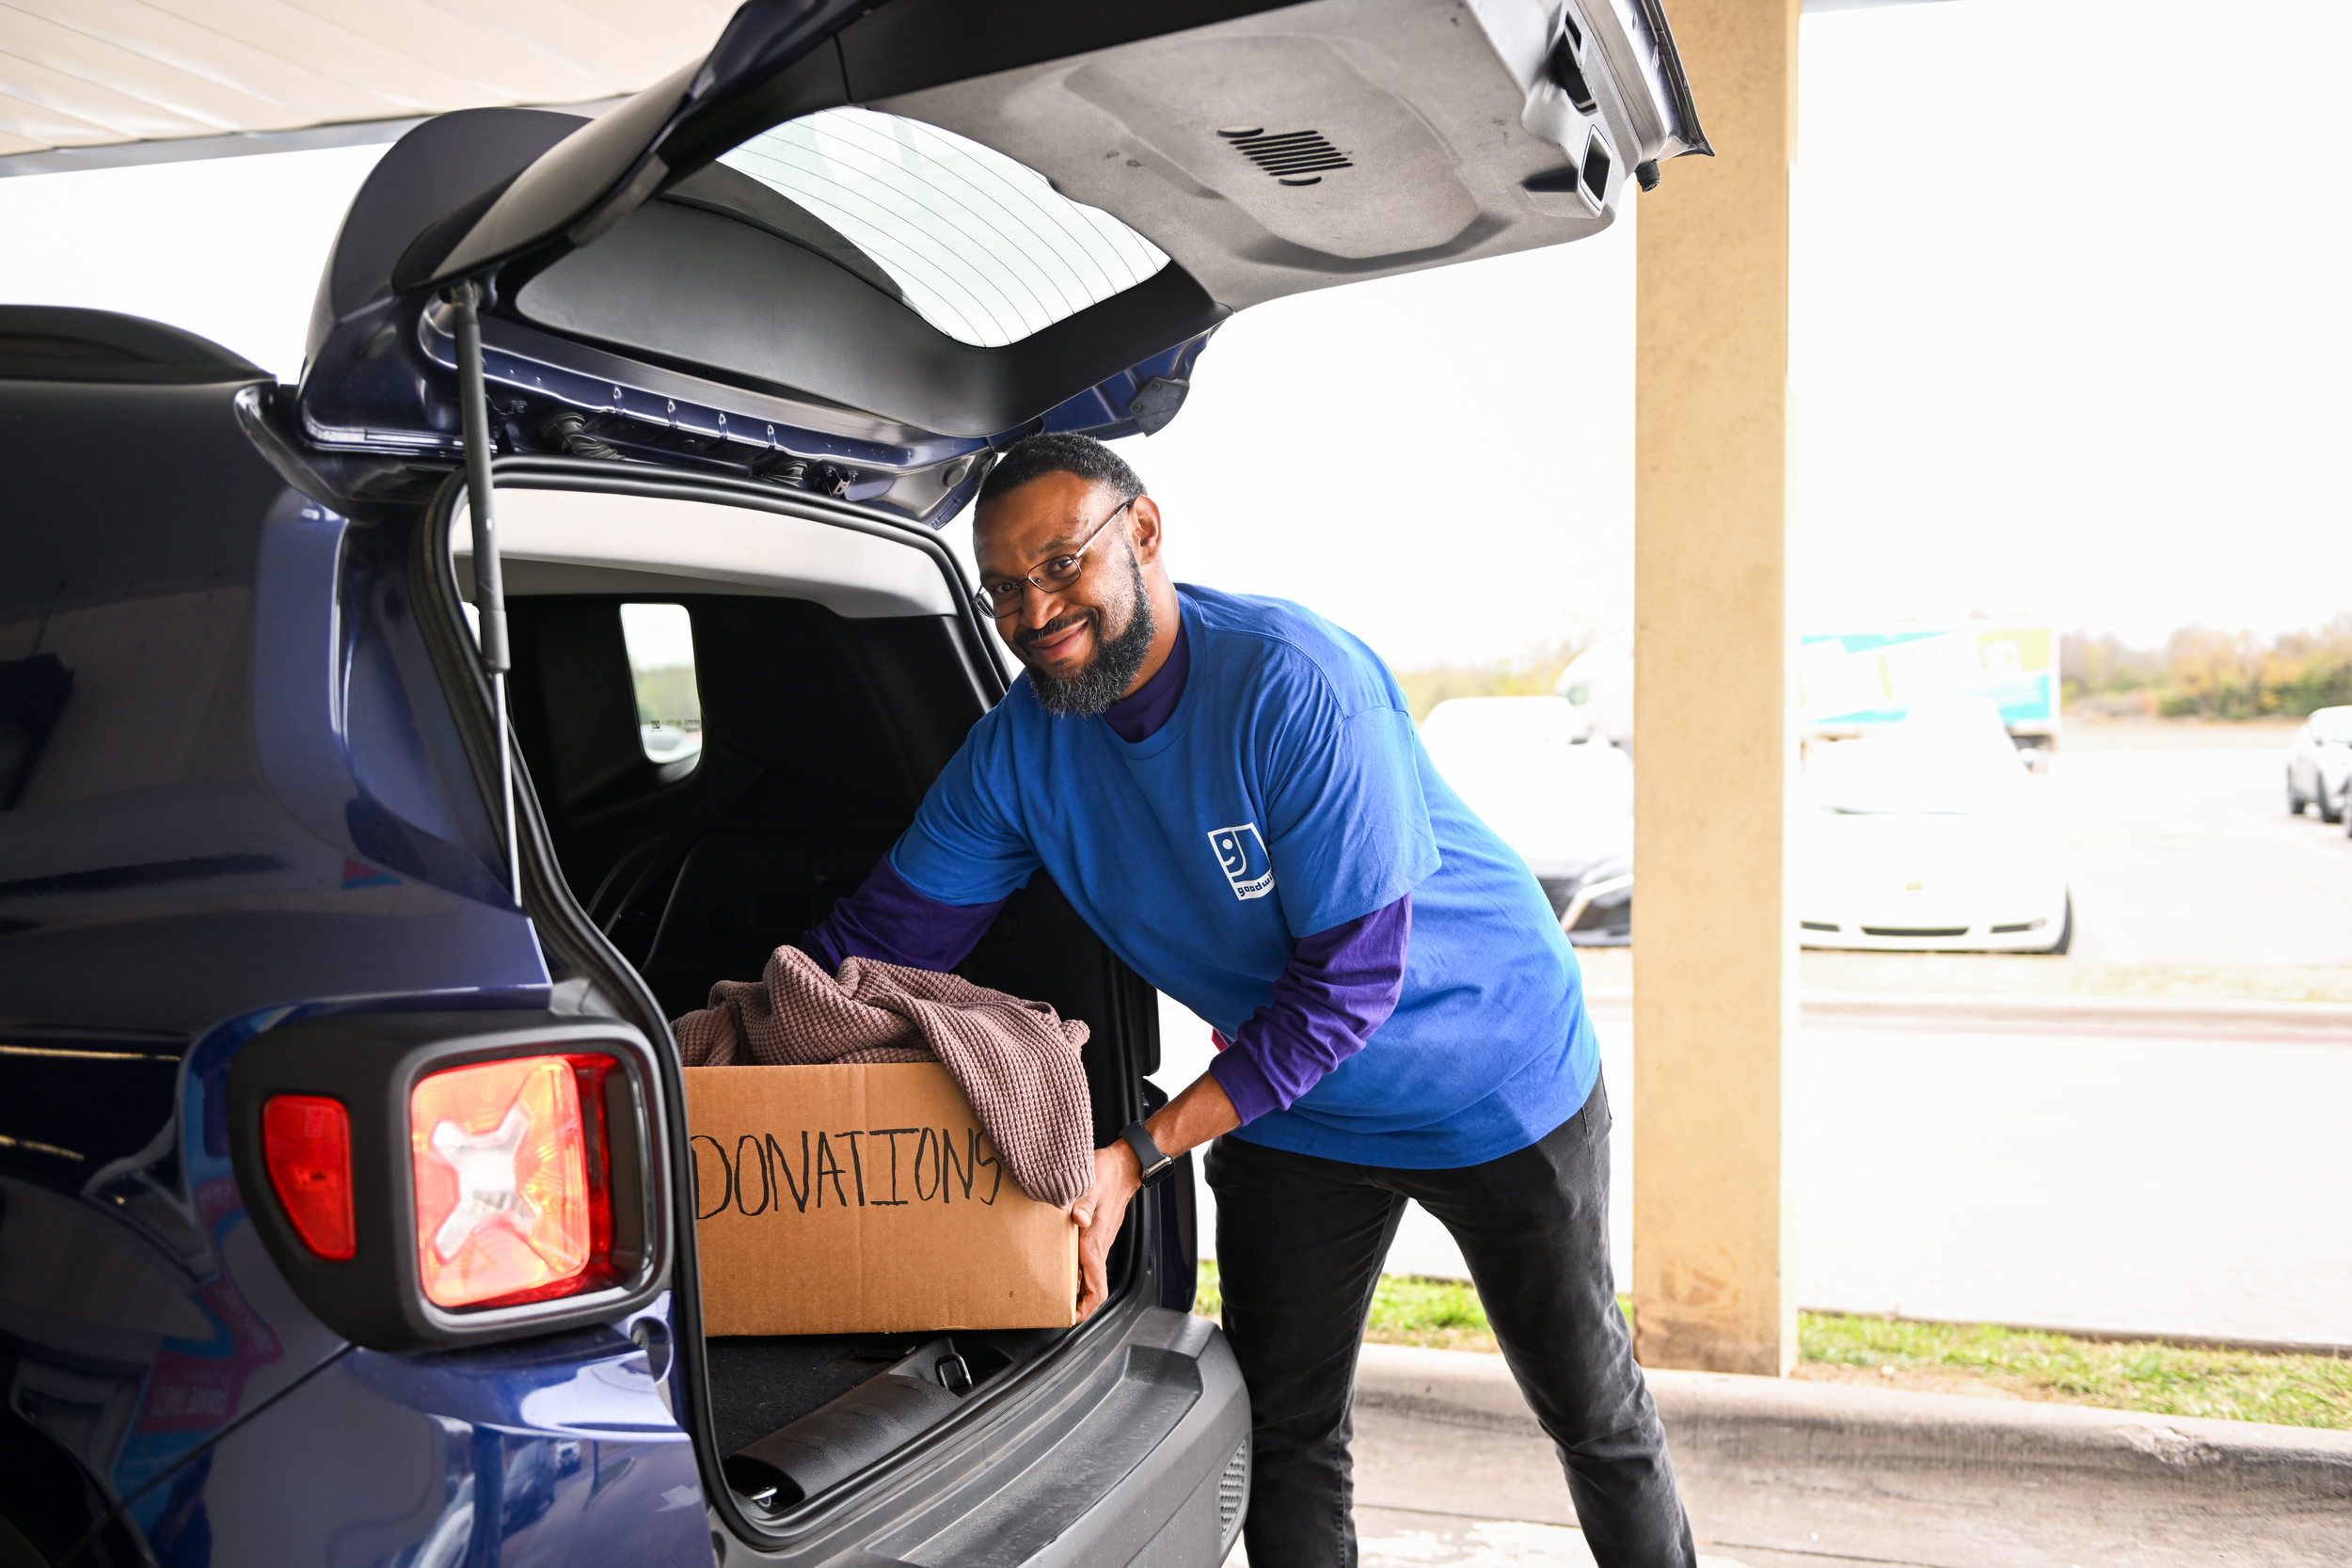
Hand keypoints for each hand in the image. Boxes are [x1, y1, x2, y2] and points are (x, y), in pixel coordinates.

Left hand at [1069, 1141, 1140, 1321]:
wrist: (1124, 1166)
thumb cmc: (1107, 1174)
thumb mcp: (1092, 1185)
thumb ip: (1084, 1203)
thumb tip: (1079, 1219)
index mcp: (1096, 1242)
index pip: (1097, 1287)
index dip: (1086, 1307)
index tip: (1071, 1317)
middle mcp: (1099, 1247)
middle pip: (1093, 1289)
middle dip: (1077, 1305)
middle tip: (1054, 1311)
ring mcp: (1099, 1243)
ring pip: (1090, 1278)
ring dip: (1075, 1291)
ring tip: (1053, 1296)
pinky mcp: (1095, 1236)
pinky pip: (1087, 1264)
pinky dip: (1075, 1274)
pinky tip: (1059, 1268)